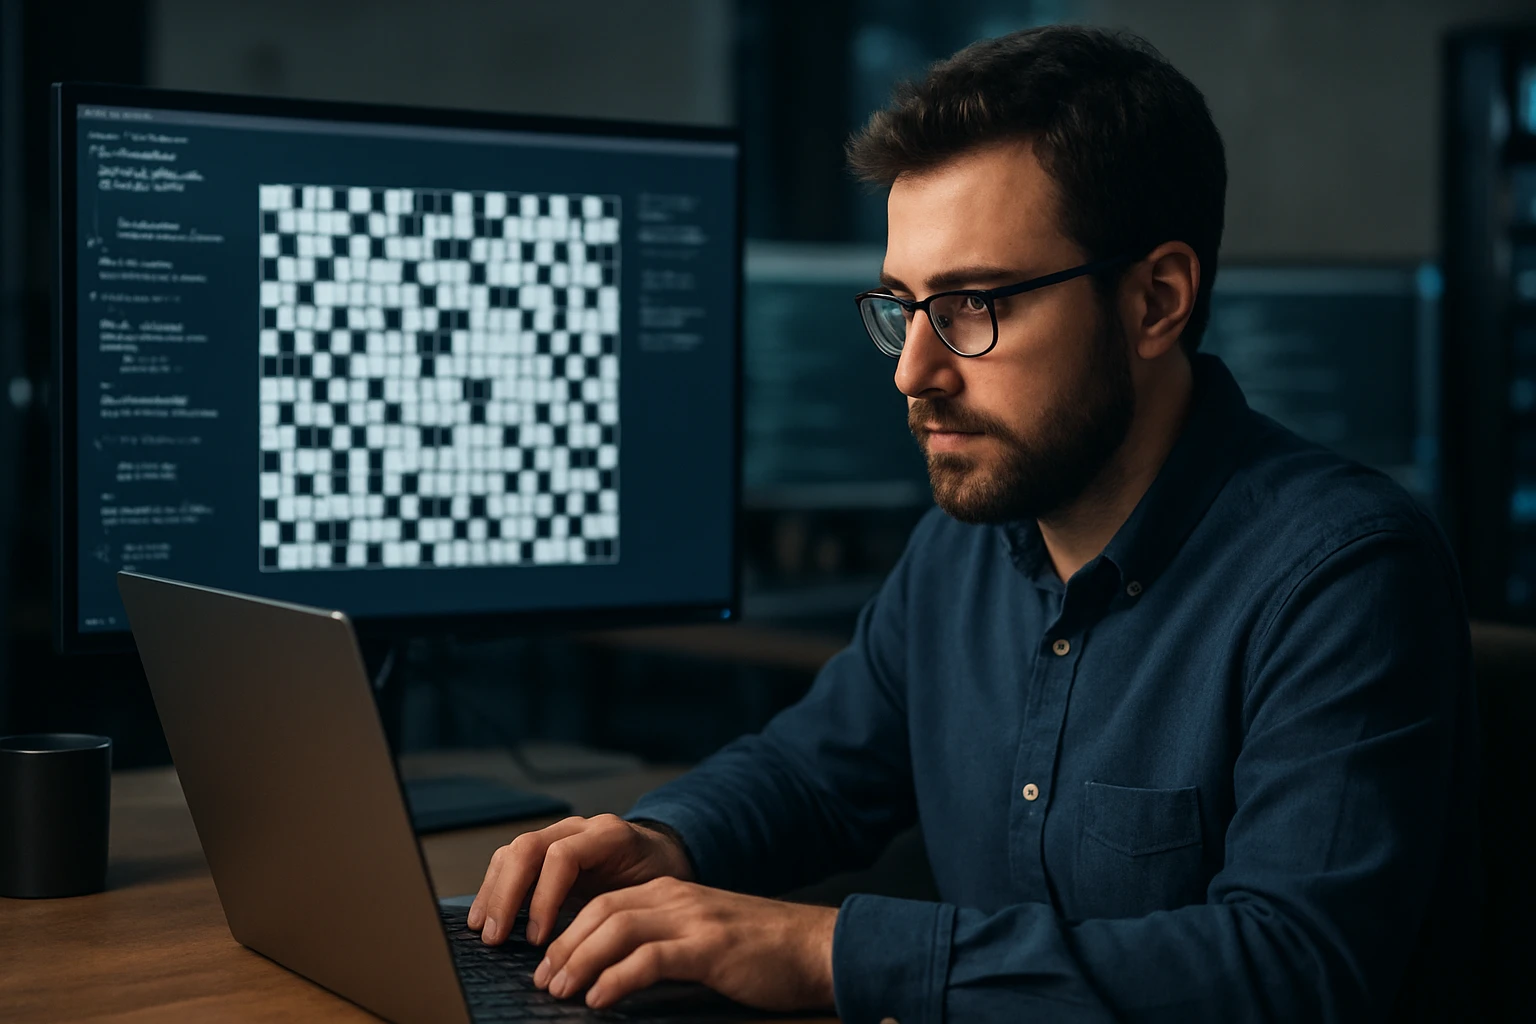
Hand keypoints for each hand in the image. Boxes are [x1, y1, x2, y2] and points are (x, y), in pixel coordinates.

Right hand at [467, 814, 692, 945]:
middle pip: (529, 847)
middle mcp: (579, 828)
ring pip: (514, 851)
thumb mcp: (652, 891)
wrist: (660, 854)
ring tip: (483, 930)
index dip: (545, 897)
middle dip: (507, 895)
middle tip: (496, 937)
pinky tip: (484, 915)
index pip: (563, 856)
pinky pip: (511, 860)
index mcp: (609, 835)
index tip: (538, 938)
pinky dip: (494, 887)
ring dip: (494, 892)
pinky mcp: (546, 848)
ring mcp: (559, 834)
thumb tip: (590, 947)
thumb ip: (621, 907)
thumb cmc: (658, 877)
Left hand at [533, 876, 836, 1011]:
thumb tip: (613, 972)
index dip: (567, 932)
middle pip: (601, 911)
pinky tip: (600, 998)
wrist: (815, 947)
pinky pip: (651, 958)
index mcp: (672, 893)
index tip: (547, 965)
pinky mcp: (710, 948)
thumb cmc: (761, 952)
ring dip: (580, 960)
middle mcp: (677, 899)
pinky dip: (617, 977)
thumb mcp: (702, 937)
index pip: (603, 903)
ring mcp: (694, 920)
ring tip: (561, 991)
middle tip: (543, 981)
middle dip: (564, 946)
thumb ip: (663, 943)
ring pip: (618, 928)